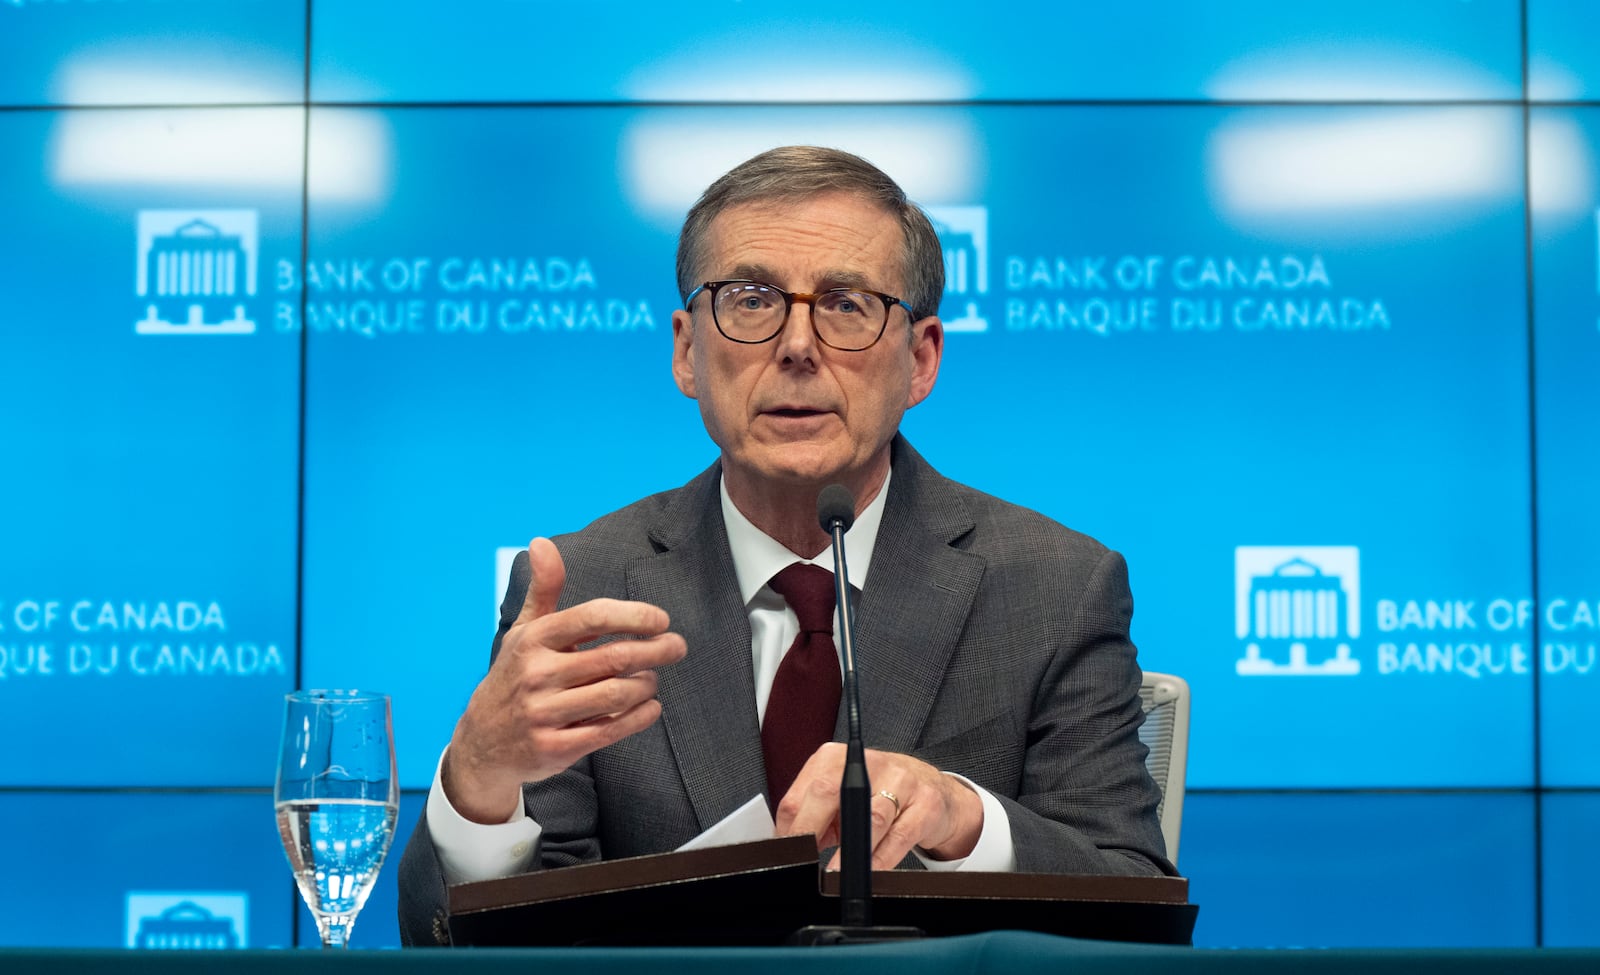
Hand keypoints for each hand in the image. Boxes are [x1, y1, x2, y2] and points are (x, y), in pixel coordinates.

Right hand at [443, 537, 686, 823]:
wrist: (484, 743)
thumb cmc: (516, 677)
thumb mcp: (524, 631)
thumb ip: (544, 588)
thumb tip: (541, 542)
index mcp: (534, 640)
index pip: (592, 617)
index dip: (633, 616)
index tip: (661, 620)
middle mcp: (538, 675)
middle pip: (614, 658)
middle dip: (655, 650)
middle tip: (677, 646)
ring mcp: (546, 713)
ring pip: (617, 694)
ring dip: (646, 684)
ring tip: (652, 677)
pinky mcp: (556, 747)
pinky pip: (611, 729)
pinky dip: (640, 716)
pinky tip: (650, 705)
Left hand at [774, 744, 983, 868]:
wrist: (933, 791)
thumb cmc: (880, 795)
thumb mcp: (843, 801)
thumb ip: (817, 818)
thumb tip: (793, 844)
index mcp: (838, 758)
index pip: (805, 788)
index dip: (792, 822)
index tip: (788, 848)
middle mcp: (868, 762)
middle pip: (828, 792)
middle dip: (809, 830)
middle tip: (804, 859)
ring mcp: (901, 780)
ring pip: (869, 817)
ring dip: (848, 850)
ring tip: (835, 872)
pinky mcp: (926, 803)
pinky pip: (899, 836)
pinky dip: (880, 859)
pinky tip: (868, 871)